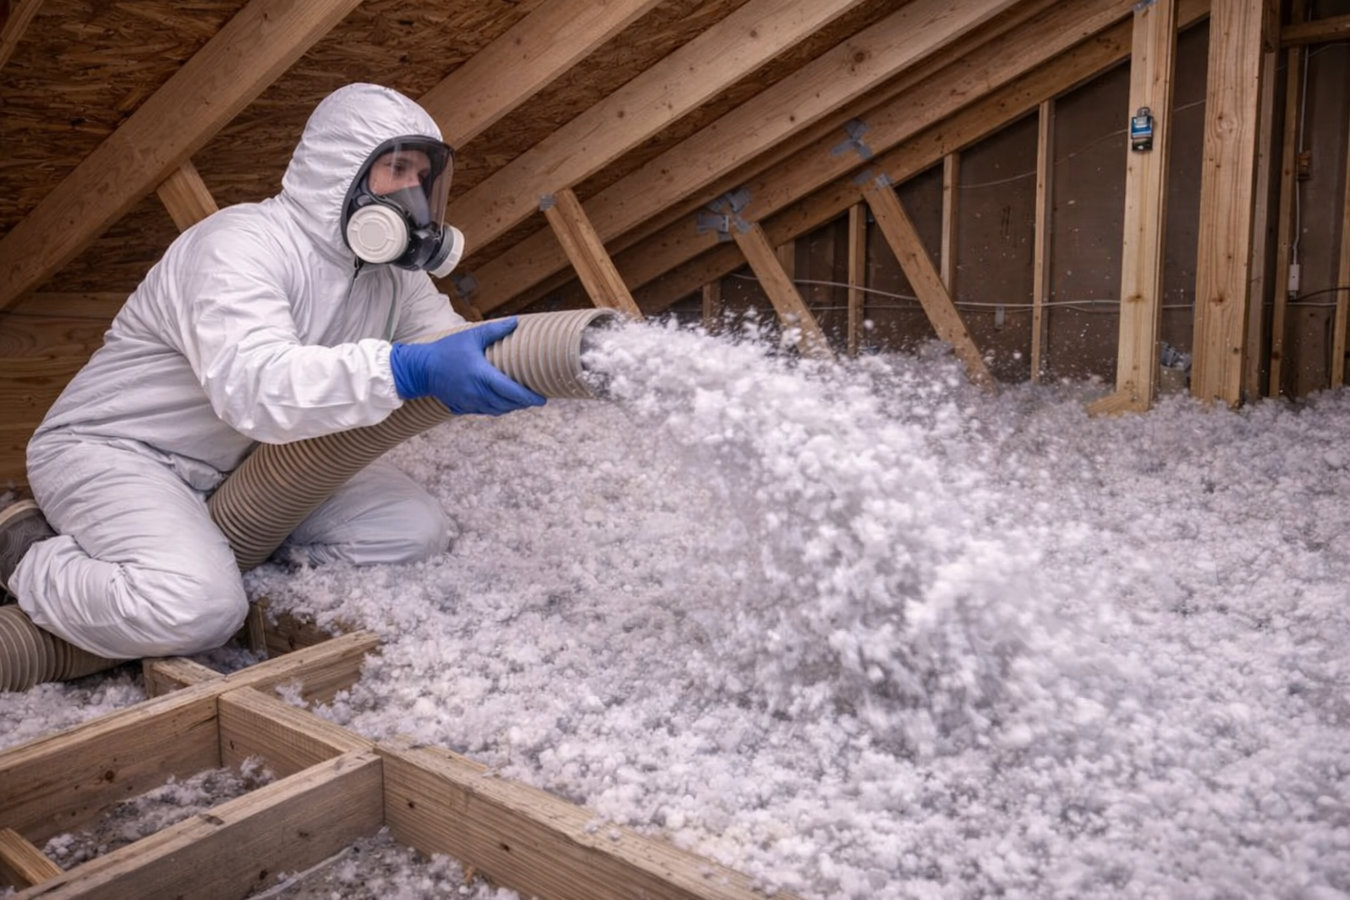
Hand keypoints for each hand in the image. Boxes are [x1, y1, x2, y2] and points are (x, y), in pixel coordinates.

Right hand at [389, 318, 545, 415]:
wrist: (421, 368)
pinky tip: (504, 402)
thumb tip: (516, 322)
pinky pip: (486, 411)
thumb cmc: (447, 350)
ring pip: (498, 411)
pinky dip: (498, 408)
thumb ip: (495, 330)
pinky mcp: (463, 407)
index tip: (542, 399)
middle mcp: (477, 393)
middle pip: (508, 404)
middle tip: (537, 399)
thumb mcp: (471, 337)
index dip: (529, 398)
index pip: (512, 392)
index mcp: (482, 376)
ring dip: (512, 407)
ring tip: (523, 401)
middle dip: (524, 403)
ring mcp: (470, 402)